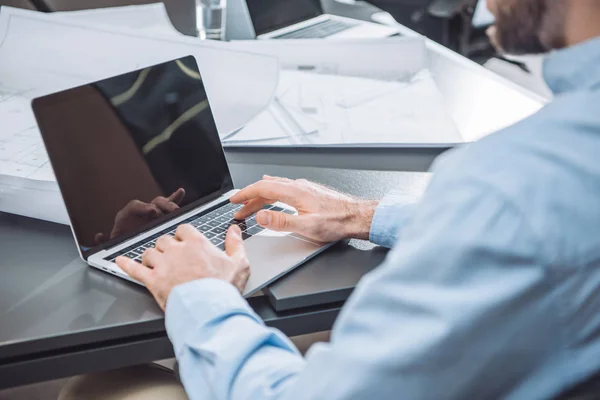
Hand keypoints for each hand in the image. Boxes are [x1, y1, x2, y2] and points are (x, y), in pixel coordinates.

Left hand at [95, 188, 185, 243]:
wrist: (126, 245)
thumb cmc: (121, 243)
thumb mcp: (112, 242)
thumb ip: (105, 240)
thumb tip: (99, 236)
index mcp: (128, 216)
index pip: (136, 206)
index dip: (144, 207)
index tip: (153, 211)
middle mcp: (141, 211)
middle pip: (154, 202)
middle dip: (163, 205)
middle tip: (171, 212)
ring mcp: (153, 212)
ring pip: (163, 204)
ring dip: (171, 204)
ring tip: (177, 209)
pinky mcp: (162, 216)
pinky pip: (169, 205)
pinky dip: (175, 198)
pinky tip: (180, 191)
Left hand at [116, 224, 249, 310]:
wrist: (209, 309)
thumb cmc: (224, 288)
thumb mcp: (239, 262)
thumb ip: (236, 243)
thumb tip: (234, 229)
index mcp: (196, 243)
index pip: (183, 229)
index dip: (183, 236)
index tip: (186, 242)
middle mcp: (176, 250)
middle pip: (164, 240)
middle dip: (166, 247)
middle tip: (172, 256)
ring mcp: (163, 265)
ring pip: (149, 253)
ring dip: (151, 257)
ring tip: (155, 263)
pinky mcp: (153, 281)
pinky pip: (135, 269)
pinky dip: (126, 264)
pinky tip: (120, 261)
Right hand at [230, 176, 378, 241]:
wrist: (357, 217)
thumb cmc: (337, 222)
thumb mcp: (307, 226)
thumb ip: (282, 221)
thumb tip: (261, 216)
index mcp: (294, 192)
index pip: (262, 188)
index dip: (245, 194)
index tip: (234, 200)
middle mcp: (298, 186)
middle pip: (267, 187)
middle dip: (249, 198)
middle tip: (238, 209)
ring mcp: (304, 188)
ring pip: (276, 188)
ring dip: (261, 197)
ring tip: (251, 206)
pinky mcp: (309, 192)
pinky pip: (284, 189)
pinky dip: (272, 195)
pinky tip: (273, 198)